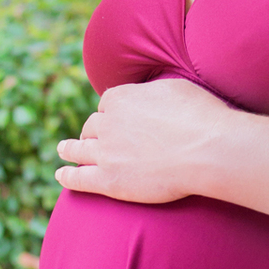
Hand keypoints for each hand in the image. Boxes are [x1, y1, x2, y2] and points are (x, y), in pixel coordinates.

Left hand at [55, 76, 232, 202]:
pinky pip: (79, 178)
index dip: (111, 113)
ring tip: (63, 149)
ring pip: (78, 149)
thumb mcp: (174, 87)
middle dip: (92, 131)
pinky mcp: (109, 181)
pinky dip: (67, 176)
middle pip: (92, 126)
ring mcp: (105, 153)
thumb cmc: (199, 116)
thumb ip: (151, 91)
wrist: (207, 150)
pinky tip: (61, 175)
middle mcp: (107, 124)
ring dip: (69, 148)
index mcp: (119, 99)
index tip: (116, 119)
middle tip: (91, 137)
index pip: (107, 104)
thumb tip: (147, 94)